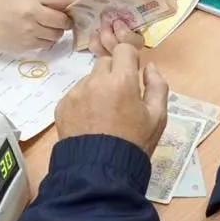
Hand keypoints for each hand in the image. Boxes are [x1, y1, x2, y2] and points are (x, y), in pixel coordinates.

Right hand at [0, 0, 73, 52]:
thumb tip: (73, 0)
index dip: (76, 0)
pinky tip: (37, 33)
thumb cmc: (2, 4)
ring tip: (46, 25)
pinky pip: (47, 45)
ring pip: (57, 35)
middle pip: (64, 21)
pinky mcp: (26, 46)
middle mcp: (33, 15)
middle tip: (60, 17)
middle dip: (66, 20)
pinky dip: (46, 40)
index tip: (82, 2)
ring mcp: (30, 33)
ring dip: (57, 31)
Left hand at [54, 44, 168, 153]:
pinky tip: (91, 122)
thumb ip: (157, 86)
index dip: (130, 59)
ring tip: (104, 114)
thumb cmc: (134, 143)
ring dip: (98, 88)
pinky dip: (83, 102)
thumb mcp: (157, 117)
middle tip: (120, 97)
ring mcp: (75, 93)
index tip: (133, 73)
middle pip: (105, 62)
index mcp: (121, 80)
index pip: (123, 49)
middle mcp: (95, 81)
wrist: (100, 171)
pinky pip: (75, 94)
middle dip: (114, 73)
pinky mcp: (62, 106)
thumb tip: (149, 66)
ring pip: (89, 79)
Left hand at [80, 0, 146, 55]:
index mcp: (135, 23)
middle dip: (117, 42)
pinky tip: (91, 37)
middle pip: (127, 51)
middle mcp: (127, 38)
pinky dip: (96, 47)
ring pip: (114, 54)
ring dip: (106, 44)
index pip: (138, 40)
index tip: (119, 25)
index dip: (129, 36)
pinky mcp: (101, 48)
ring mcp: (113, 45)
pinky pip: (100, 55)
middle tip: (107, 28)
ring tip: (97, 31)